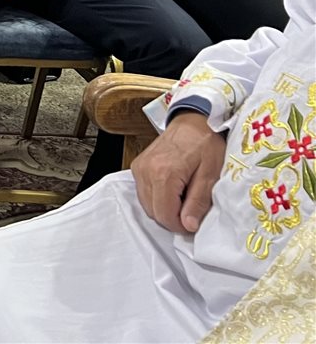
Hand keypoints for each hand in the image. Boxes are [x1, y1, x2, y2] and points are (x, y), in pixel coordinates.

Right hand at [133, 110, 226, 233]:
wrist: (192, 120)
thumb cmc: (205, 144)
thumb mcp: (210, 175)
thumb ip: (198, 202)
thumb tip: (188, 226)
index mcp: (164, 174)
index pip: (164, 215)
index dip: (180, 226)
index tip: (194, 222)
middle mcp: (145, 171)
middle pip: (153, 212)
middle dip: (172, 218)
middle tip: (191, 209)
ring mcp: (138, 168)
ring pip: (146, 204)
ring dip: (164, 208)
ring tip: (183, 197)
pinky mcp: (137, 166)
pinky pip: (143, 193)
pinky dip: (157, 198)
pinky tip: (172, 190)